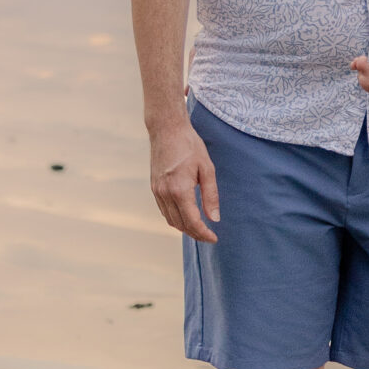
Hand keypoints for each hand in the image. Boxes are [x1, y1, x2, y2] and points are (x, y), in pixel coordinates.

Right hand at [148, 117, 219, 242]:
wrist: (166, 130)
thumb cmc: (190, 146)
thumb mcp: (207, 169)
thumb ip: (211, 195)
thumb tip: (214, 218)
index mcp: (180, 190)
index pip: (192, 221)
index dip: (204, 234)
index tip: (214, 239)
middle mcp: (165, 194)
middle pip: (180, 224)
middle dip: (195, 234)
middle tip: (209, 236)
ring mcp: (157, 191)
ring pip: (170, 220)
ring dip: (184, 228)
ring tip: (199, 229)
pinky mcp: (154, 188)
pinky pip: (164, 211)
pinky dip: (175, 218)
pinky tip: (186, 217)